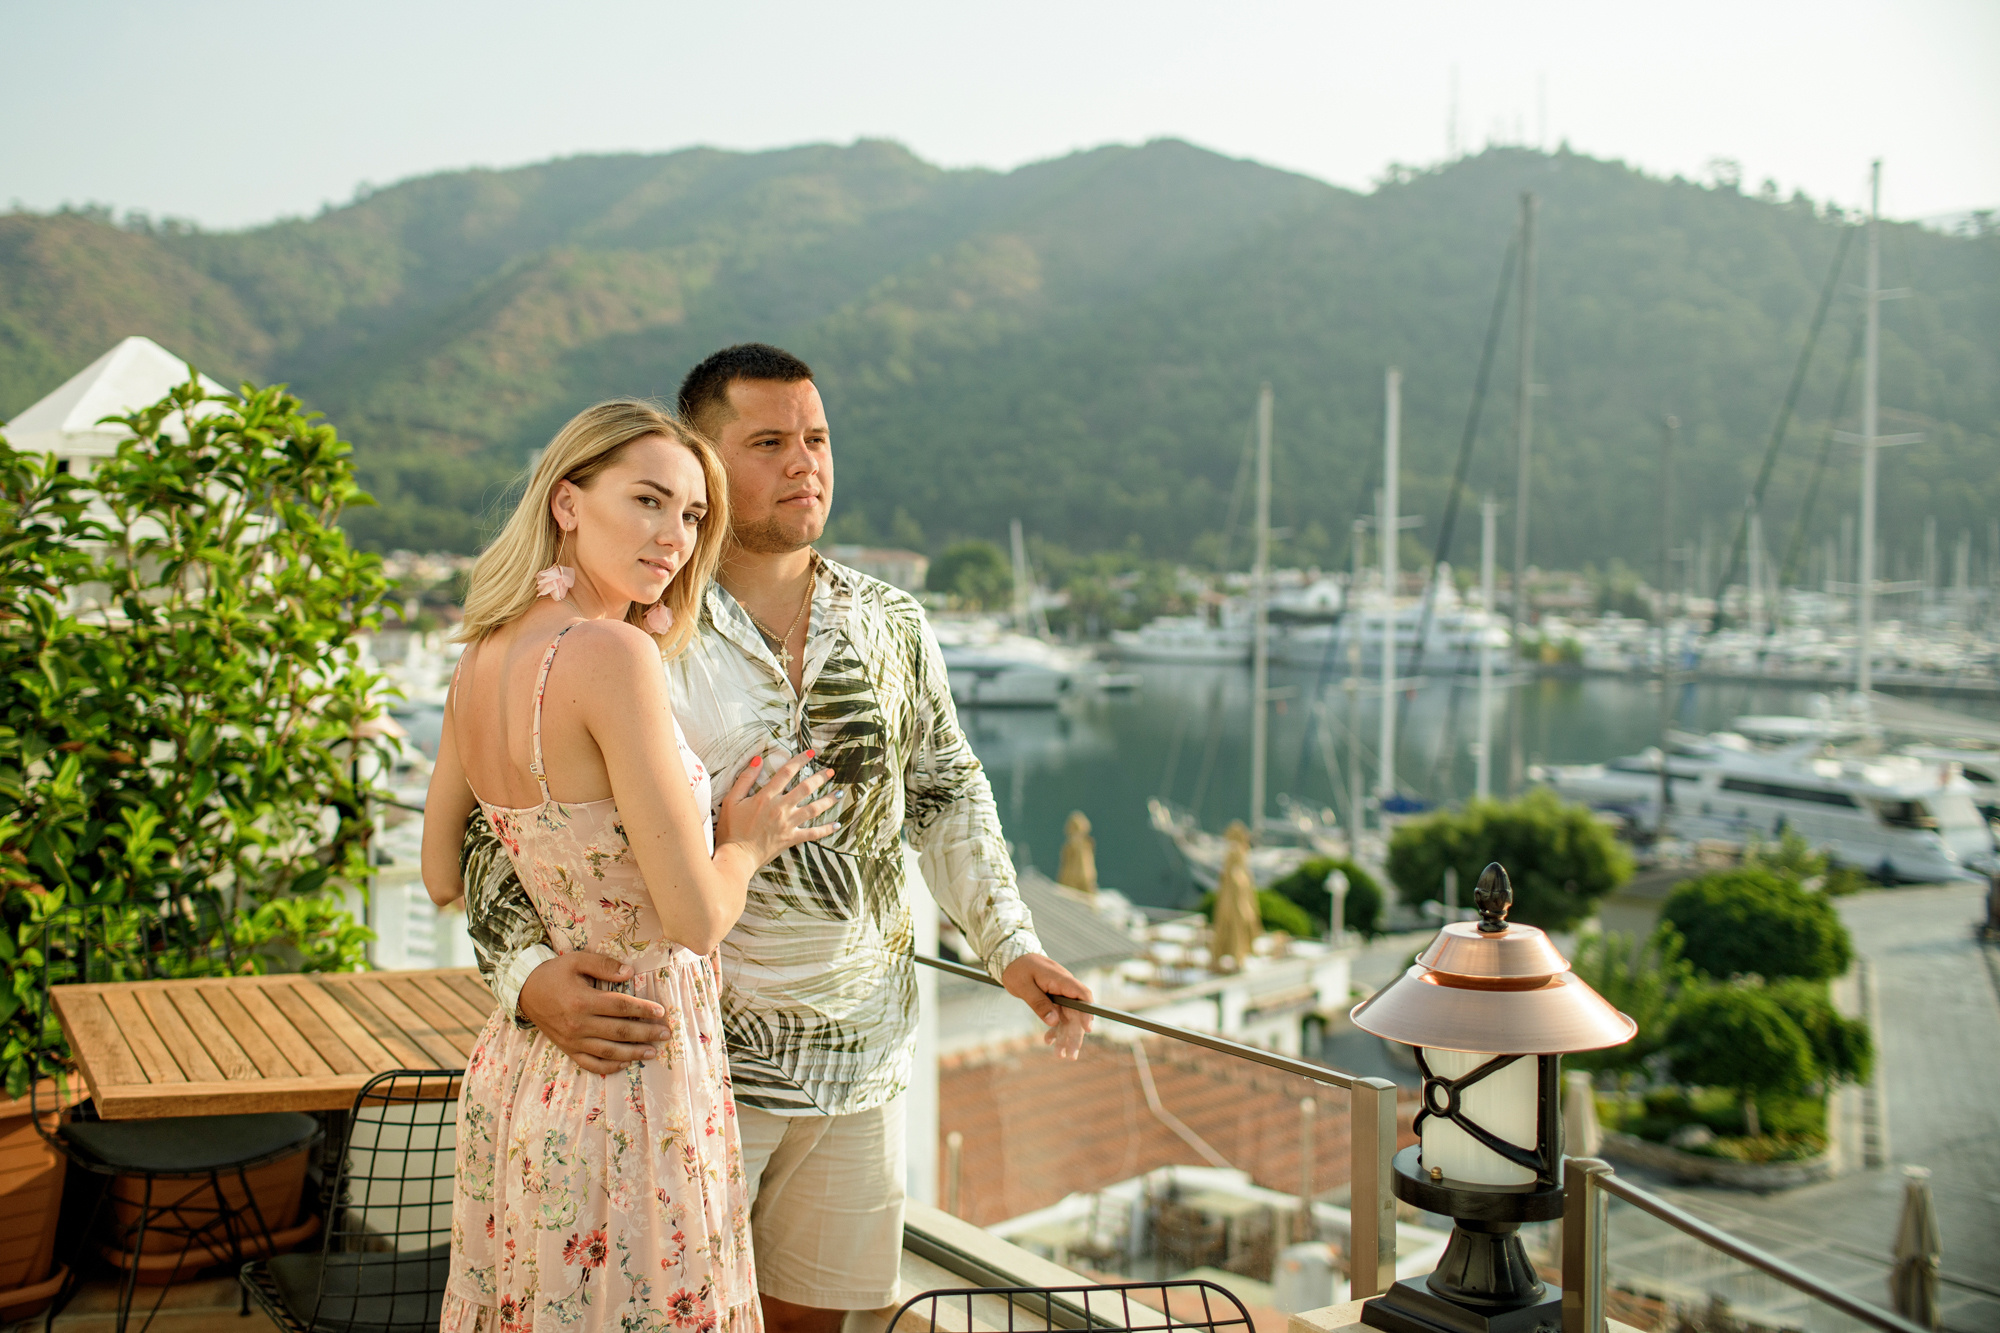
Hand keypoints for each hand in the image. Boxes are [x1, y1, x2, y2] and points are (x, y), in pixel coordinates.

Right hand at [518, 951, 669, 1075]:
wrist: (524, 991)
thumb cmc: (554, 973)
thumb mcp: (577, 960)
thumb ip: (604, 965)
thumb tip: (630, 972)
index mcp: (582, 1000)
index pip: (619, 1007)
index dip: (642, 1010)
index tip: (660, 1012)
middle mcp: (578, 1024)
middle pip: (618, 1032)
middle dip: (645, 1033)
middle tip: (666, 1034)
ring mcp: (572, 1040)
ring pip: (608, 1051)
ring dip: (633, 1053)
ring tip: (653, 1052)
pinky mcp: (567, 1049)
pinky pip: (590, 1064)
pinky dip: (609, 1066)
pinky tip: (625, 1063)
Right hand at [716, 749, 838, 864]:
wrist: (737, 855)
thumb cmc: (731, 829)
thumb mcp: (731, 800)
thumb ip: (745, 779)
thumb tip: (757, 759)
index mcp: (766, 797)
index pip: (786, 773)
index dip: (800, 760)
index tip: (811, 753)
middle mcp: (780, 808)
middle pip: (805, 788)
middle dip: (820, 778)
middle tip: (830, 771)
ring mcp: (788, 824)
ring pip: (813, 809)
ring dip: (828, 800)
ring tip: (839, 793)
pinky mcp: (791, 838)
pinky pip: (813, 833)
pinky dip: (826, 829)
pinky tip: (837, 825)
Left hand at [1001, 953, 1093, 1059]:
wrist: (1012, 958)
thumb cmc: (1018, 969)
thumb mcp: (1024, 987)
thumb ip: (1038, 1003)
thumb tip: (1053, 1021)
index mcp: (1060, 979)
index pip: (1081, 995)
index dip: (1088, 1012)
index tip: (1087, 1029)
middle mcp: (1064, 987)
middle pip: (1076, 1012)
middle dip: (1075, 1035)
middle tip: (1071, 1055)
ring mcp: (1060, 994)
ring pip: (1068, 1018)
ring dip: (1065, 1037)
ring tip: (1060, 1055)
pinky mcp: (1054, 999)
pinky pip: (1059, 1016)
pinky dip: (1054, 1029)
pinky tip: (1049, 1041)